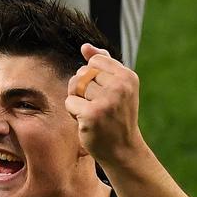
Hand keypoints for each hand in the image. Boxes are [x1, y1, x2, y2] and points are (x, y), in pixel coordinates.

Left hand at [65, 43, 142, 166]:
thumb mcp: (117, 89)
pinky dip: (73, 113)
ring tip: (90, 114)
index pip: (94, 62)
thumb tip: (85, 47)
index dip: (91, 78)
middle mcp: (119, 86)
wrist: (122, 150)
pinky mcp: (92, 115)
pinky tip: (86, 122)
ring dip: (77, 101)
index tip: (103, 95)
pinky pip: (69, 103)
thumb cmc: (117, 118)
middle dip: (82, 90)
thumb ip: (103, 65)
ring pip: (74, 86)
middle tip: (96, 107)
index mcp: (128, 77)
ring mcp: (107, 101)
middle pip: (82, 73)